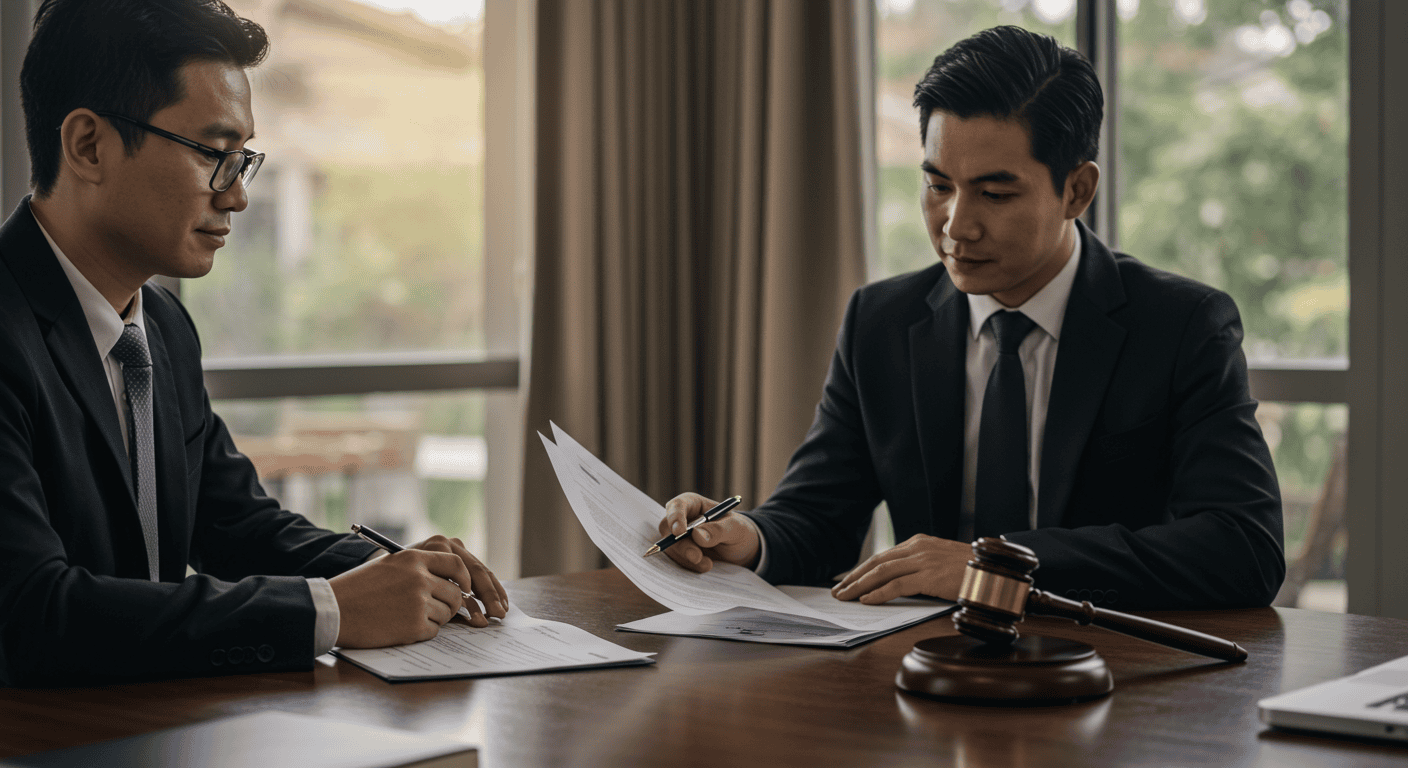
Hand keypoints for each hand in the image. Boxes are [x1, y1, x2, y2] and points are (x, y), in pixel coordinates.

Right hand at [330, 534, 507, 647]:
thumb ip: (418, 568)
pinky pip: (433, 631)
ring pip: (446, 613)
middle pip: (456, 593)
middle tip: (433, 610)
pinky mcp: (414, 625)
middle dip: (450, 604)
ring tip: (408, 617)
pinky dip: (422, 632)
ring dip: (434, 618)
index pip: (456, 563)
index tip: (464, 587)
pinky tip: (400, 627)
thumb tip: (450, 579)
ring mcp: (418, 602)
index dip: (464, 577)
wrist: (333, 610)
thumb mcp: (389, 565)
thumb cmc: (357, 589)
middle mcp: (420, 577)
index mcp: (413, 558)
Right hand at [657, 492, 760, 572]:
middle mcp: (682, 519)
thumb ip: (718, 530)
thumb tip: (697, 535)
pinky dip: (689, 566)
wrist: (741, 551)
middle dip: (680, 545)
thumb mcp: (735, 529)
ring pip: (671, 548)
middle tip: (697, 557)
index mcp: (694, 504)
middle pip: (668, 529)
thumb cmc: (738, 532)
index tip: (679, 532)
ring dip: (687, 559)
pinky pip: (676, 560)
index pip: (678, 506)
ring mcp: (679, 538)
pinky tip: (705, 566)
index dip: (675, 517)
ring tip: (708, 564)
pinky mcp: (681, 554)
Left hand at [830, 534, 970, 603]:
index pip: (883, 556)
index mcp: (919, 542)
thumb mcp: (941, 561)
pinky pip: (897, 585)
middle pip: (877, 562)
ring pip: (882, 572)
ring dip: (859, 585)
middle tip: (838, 590)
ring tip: (845, 596)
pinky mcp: (929, 576)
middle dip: (854, 576)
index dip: (862, 568)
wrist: (995, 571)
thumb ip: (921, 565)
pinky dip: (879, 593)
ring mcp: (923, 561)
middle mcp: (918, 548)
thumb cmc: (971, 570)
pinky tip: (867, 600)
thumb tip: (897, 581)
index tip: (847, 579)